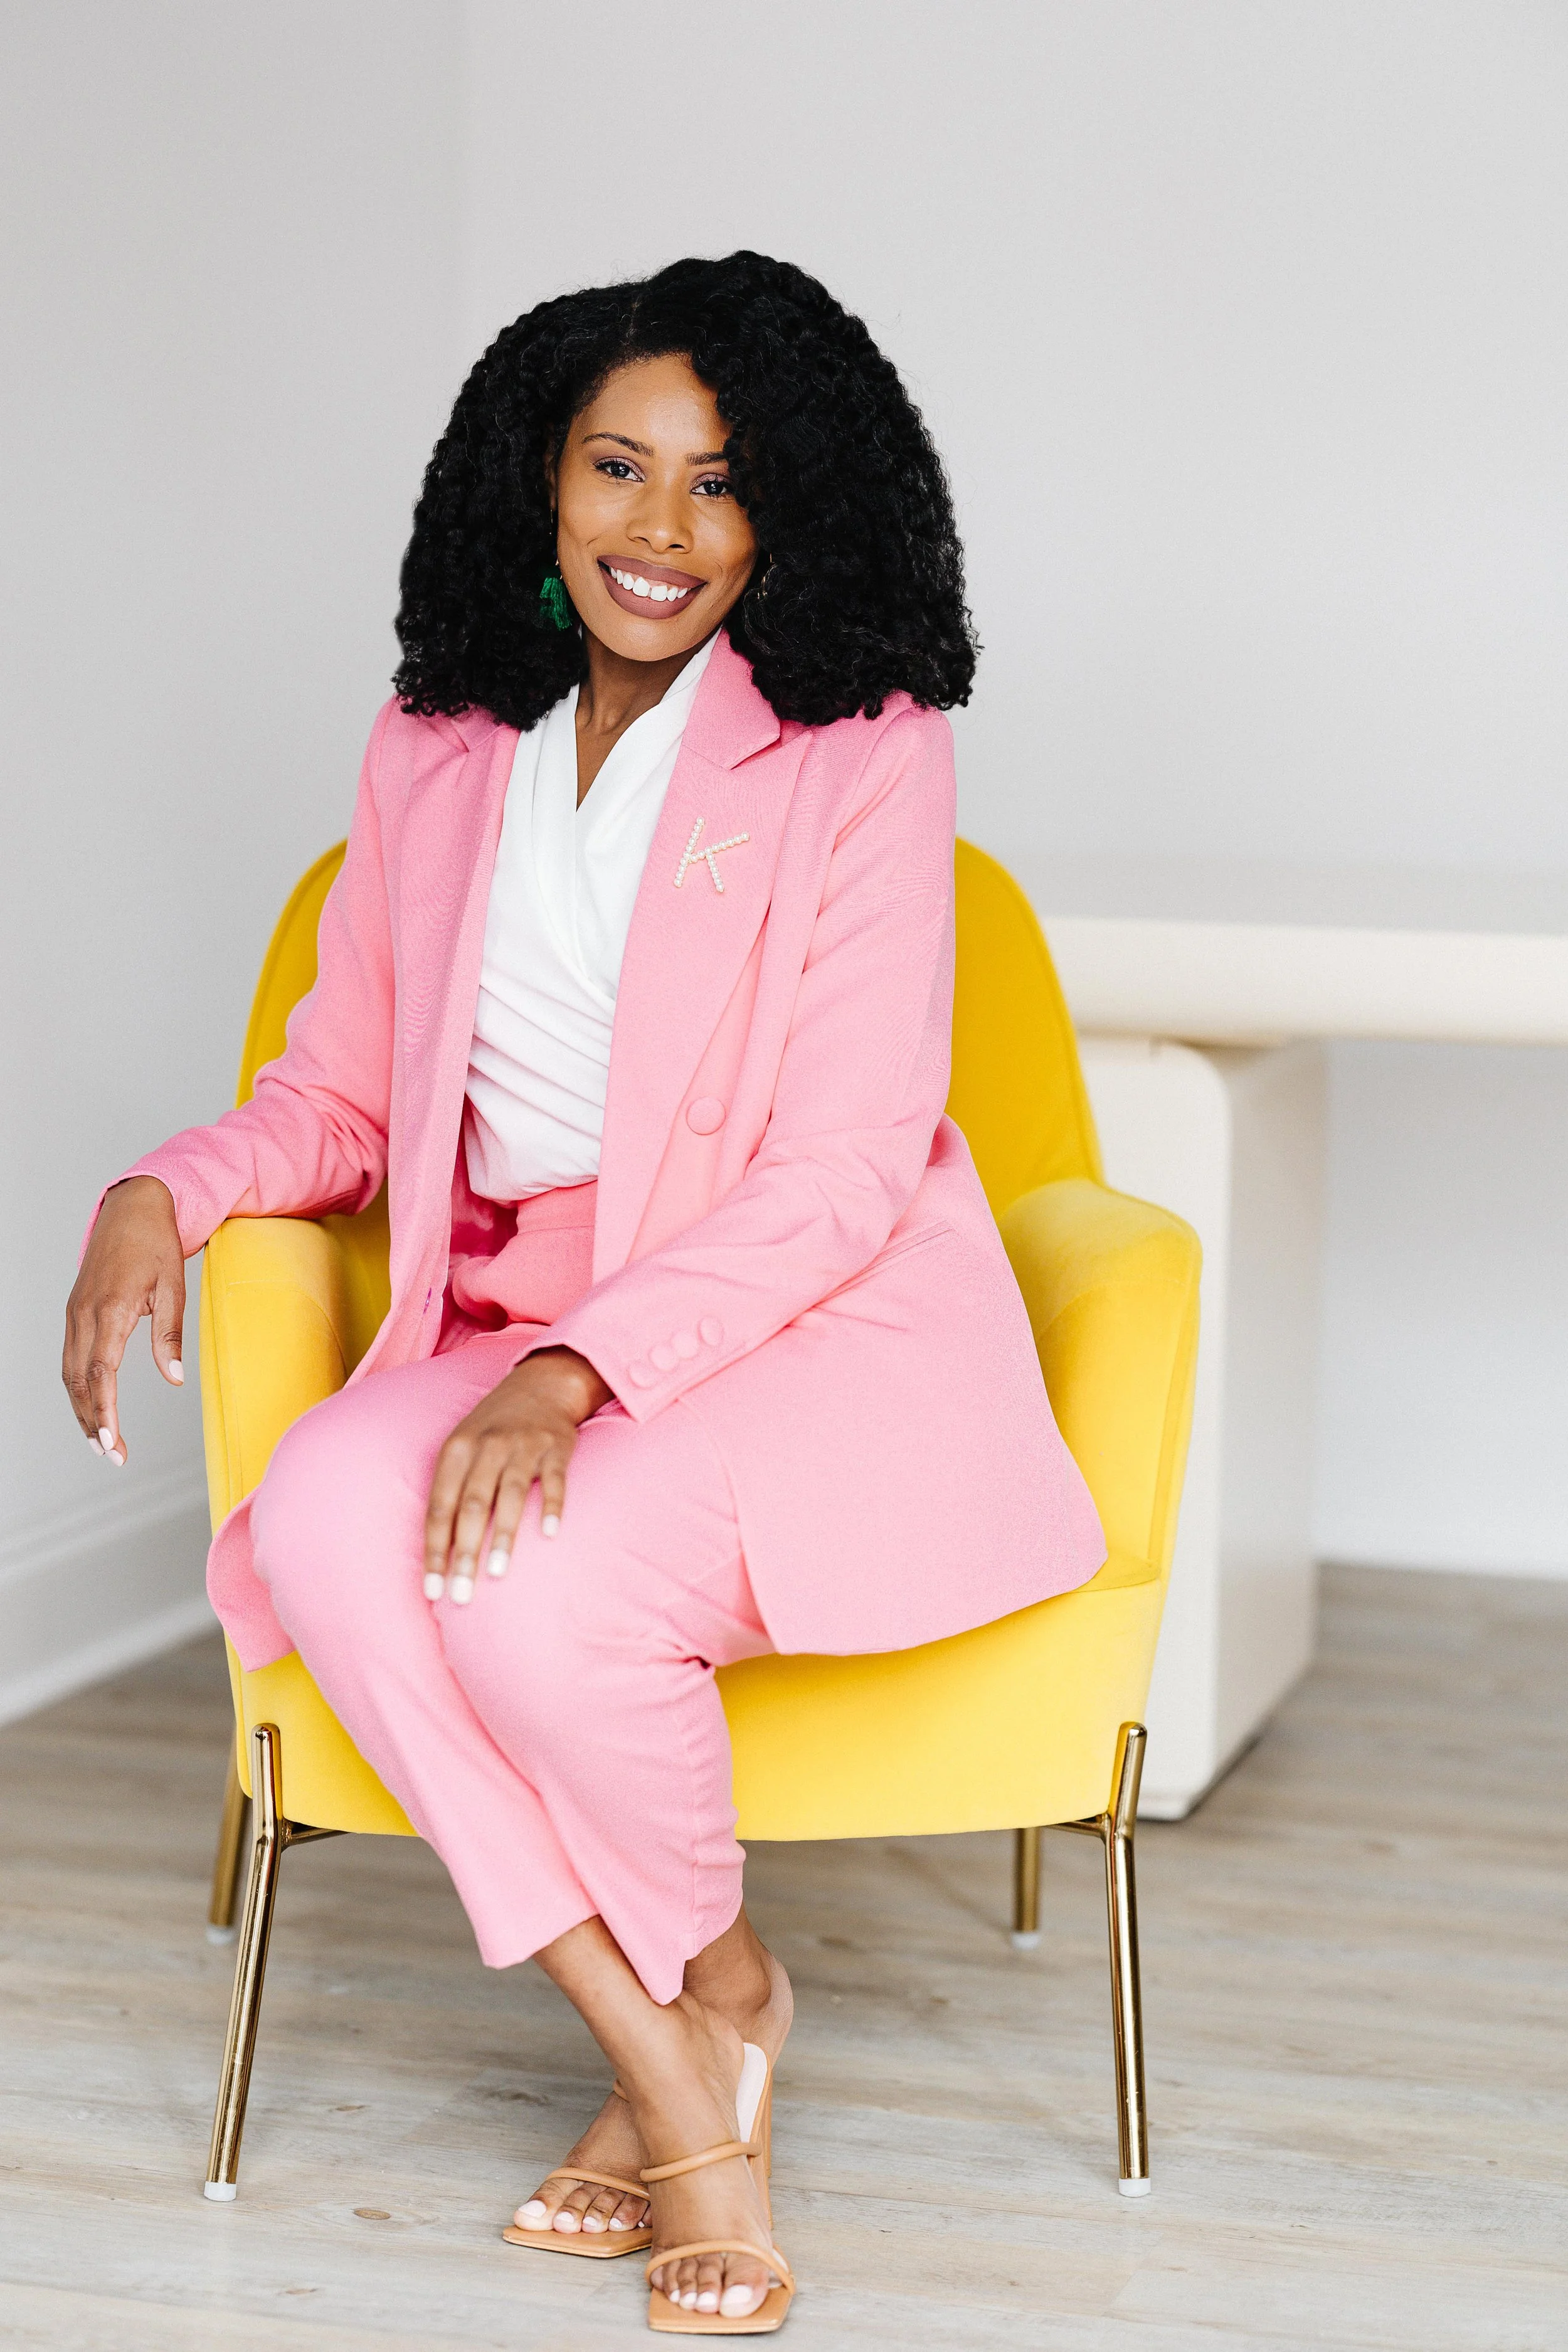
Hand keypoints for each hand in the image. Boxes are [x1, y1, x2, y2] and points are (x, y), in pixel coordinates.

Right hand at [63, 1175, 185, 1463]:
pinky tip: (92, 1407)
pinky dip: (78, 1388)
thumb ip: (170, 1336)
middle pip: (79, 1381)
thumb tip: (174, 1379)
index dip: (105, 1412)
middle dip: (93, 1423)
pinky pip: (70, 1357)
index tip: (113, 1443)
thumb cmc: (156, 1245)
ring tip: (101, 1443)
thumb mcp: (174, 1288)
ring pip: (69, 1373)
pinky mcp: (75, 1311)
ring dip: (82, 1410)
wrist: (132, 1209)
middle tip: (113, 1456)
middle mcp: (85, 1313)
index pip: (101, 1373)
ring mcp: (75, 1312)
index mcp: (110, 1308)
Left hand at [423, 1347, 612, 1603]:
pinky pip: (556, 1480)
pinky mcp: (557, 1447)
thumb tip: (438, 1552)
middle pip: (472, 1505)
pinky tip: (550, 1533)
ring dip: (503, 1535)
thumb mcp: (462, 1448)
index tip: (432, 1589)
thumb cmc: (492, 1429)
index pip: (439, 1507)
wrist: (540, 1385)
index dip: (434, 1550)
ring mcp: (524, 1445)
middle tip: (461, 1594)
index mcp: (456, 1449)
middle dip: (464, 1553)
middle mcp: (488, 1446)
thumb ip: (450, 1492)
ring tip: (498, 1572)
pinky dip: (552, 1505)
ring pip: (511, 1494)